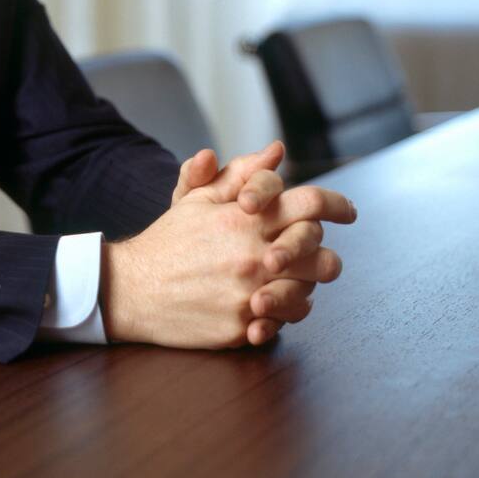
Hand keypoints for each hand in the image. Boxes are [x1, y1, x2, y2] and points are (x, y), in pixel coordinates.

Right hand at [103, 166, 354, 348]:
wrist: (131, 288)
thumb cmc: (167, 241)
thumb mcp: (197, 199)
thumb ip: (240, 174)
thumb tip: (276, 150)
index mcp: (244, 220)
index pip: (308, 204)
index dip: (336, 204)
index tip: (348, 211)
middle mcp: (252, 256)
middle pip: (321, 254)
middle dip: (322, 253)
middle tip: (314, 255)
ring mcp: (248, 295)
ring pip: (308, 294)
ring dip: (303, 286)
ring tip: (287, 281)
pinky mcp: (241, 327)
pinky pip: (283, 324)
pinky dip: (281, 314)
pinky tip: (267, 305)